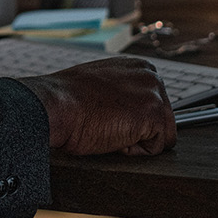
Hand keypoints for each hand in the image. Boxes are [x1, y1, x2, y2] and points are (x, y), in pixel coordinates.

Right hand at [15, 57, 175, 155]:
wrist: (55, 106)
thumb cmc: (67, 100)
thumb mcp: (100, 84)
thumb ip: (122, 90)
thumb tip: (128, 108)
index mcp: (138, 67)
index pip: (152, 105)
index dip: (129, 119)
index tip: (107, 114)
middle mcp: (151, 75)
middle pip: (162, 121)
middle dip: (136, 130)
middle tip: (105, 122)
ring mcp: (155, 94)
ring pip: (161, 136)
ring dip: (135, 141)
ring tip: (108, 127)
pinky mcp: (155, 115)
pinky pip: (154, 149)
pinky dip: (132, 150)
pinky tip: (111, 134)